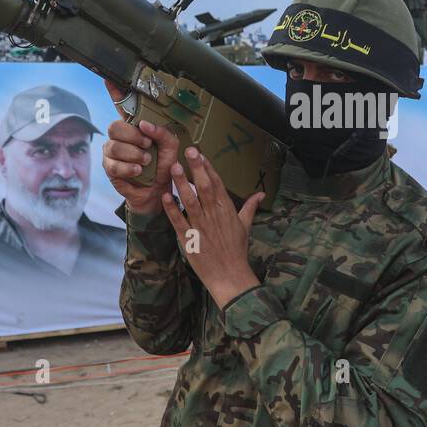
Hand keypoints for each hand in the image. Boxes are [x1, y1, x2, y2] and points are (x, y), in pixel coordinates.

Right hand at [100, 79, 179, 215]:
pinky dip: (129, 167)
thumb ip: (163, 132)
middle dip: (133, 136)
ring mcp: (112, 152)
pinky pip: (113, 164)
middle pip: (115, 126)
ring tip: (146, 162)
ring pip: (113, 146)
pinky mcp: (109, 168)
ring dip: (133, 154)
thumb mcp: (171, 147)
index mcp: (136, 127)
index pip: (121, 105)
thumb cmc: (164, 166)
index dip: (114, 92)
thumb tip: (144, 124)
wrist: (159, 192)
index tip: (109, 79)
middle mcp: (121, 137)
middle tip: (146, 145)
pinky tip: (138, 171)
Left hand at [160, 146, 262, 308]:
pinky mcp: (189, 239)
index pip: (217, 184)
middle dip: (196, 168)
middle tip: (188, 151)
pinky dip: (171, 208)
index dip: (208, 168)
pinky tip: (165, 195)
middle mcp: (213, 216)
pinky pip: (178, 221)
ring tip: (174, 167)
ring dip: (182, 183)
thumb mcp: (245, 226)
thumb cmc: (237, 250)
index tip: (201, 154)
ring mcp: (200, 227)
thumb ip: (250, 207)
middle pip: (204, 187)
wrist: (229, 275)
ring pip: (190, 201)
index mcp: (227, 210)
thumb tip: (261, 194)